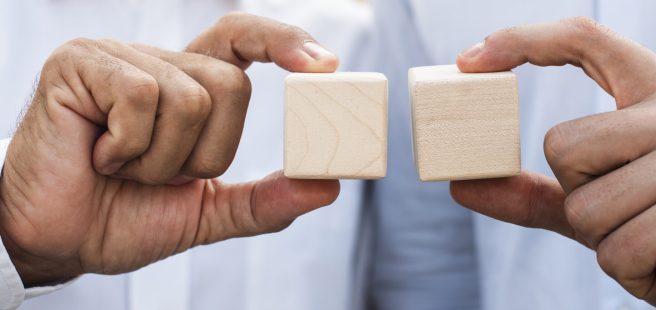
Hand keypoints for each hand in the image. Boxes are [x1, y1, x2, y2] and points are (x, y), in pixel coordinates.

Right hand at [0, 13, 339, 285]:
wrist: (56, 241)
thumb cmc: (124, 218)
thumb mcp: (208, 213)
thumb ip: (265, 200)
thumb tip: (327, 186)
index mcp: (190, 87)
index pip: (243, 39)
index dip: (284, 42)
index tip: (325, 66)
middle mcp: (160, 64)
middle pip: (231, 85)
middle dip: (206, 153)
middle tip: (159, 176)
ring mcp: (119, 57)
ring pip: (191, 97)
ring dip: (163, 159)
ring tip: (123, 168)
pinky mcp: (80, 63)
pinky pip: (142, 96)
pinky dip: (129, 146)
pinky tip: (100, 156)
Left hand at [451, 17, 655, 308]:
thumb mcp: (611, 206)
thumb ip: (540, 192)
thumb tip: (461, 185)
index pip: (585, 39)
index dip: (521, 41)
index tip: (469, 61)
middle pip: (562, 144)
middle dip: (583, 200)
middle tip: (641, 218)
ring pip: (582, 204)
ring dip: (609, 242)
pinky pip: (612, 248)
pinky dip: (632, 272)